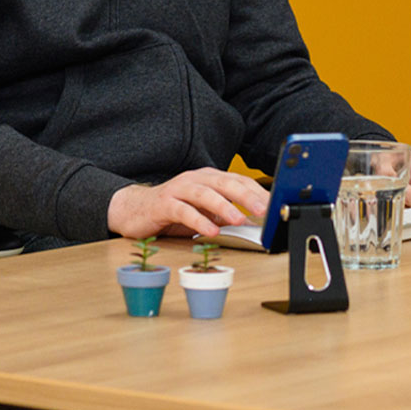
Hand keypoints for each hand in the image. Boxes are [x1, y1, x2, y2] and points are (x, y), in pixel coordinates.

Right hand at [107, 167, 269, 239]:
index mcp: (208, 178)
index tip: (274, 206)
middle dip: (246, 196)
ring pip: (204, 193)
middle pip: (224, 183)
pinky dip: (198, 220)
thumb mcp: (205, 212)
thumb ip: (226, 215)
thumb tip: (255, 225)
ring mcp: (178, 189)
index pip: (238, 181)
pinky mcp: (164, 204)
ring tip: (239, 219)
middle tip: (263, 210)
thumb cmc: (174, 210)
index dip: (257, 192)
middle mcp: (195, 179)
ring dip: (224, 206)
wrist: (136, 210)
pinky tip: (210, 231)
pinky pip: (183, 210)